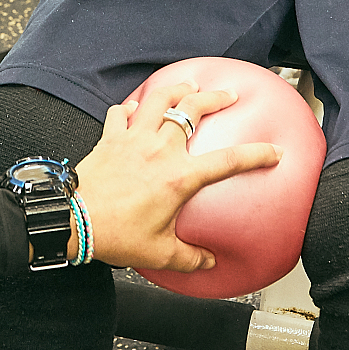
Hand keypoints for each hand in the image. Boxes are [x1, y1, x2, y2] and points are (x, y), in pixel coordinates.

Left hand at [73, 81, 280, 272]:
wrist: (74, 219)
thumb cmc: (116, 235)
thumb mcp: (160, 253)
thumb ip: (189, 257)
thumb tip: (207, 262)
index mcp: (179, 178)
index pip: (229, 161)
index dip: (256, 154)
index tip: (274, 151)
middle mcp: (160, 149)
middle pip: (193, 110)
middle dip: (215, 97)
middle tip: (228, 95)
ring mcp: (133, 138)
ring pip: (159, 98)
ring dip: (176, 89)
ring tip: (188, 87)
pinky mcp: (110, 137)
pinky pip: (120, 111)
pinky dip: (129, 106)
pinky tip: (133, 108)